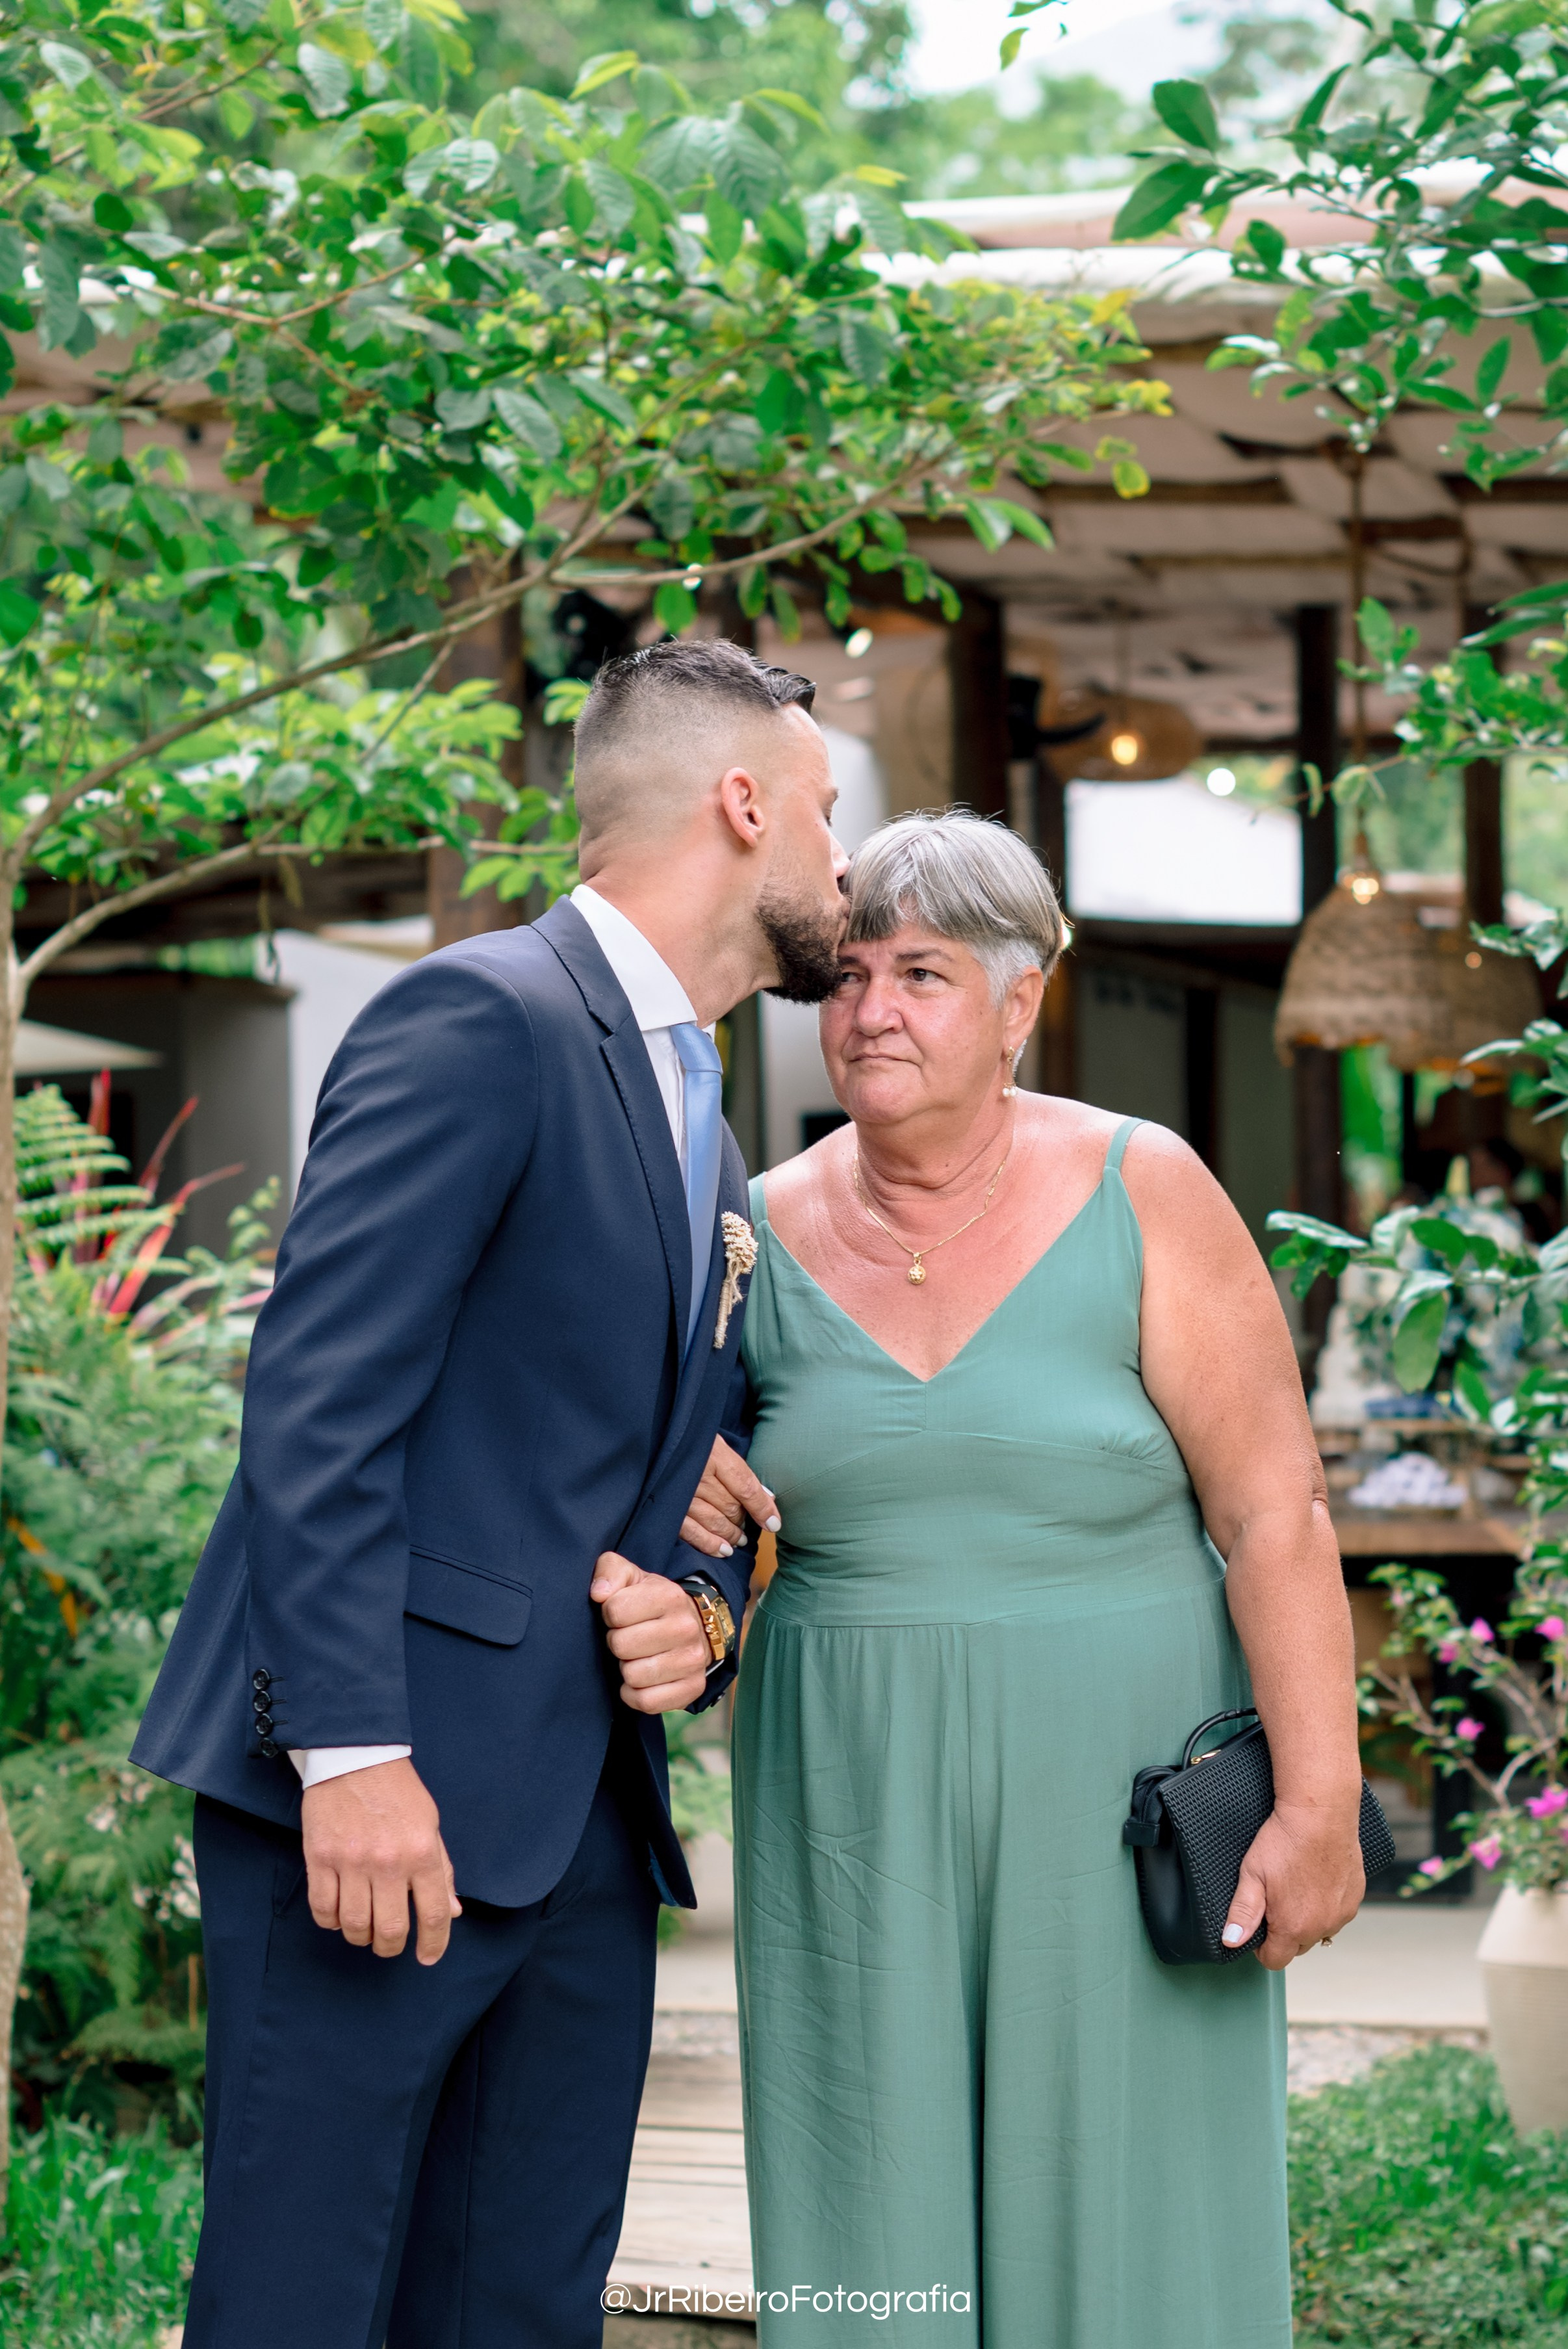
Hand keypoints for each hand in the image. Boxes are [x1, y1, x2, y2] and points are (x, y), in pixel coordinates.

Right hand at [301, 1756, 460, 1964]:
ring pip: (355, 1926)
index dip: (434, 1943)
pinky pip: (323, 1910)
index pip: (434, 1913)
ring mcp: (351, 1861)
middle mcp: (389, 1861)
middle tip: (389, 1943)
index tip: (428, 1956)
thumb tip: (451, 1912)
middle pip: (391, 1930)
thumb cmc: (397, 1792)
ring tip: (365, 1929)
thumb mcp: (430, 1825)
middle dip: (391, 1947)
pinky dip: (332, 1921)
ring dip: (361, 1937)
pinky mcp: (320, 1858)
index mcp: (422, 1852)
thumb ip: (441, 1870)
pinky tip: (339, 1913)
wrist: (355, 1756)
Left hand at [592, 1551, 711, 1710]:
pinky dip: (635, 1695)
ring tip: (638, 1657)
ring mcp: (692, 1660)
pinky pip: (647, 1702)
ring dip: (627, 1669)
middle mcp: (686, 1627)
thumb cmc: (652, 1602)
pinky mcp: (693, 1688)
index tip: (621, 1615)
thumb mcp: (632, 1577)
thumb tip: (598, 1593)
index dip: (610, 1614)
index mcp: (669, 1595)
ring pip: (633, 1676)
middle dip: (617, 1643)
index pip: (614, 1611)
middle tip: (629, 1638)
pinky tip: (641, 1680)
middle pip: (621, 1646)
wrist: (695, 1626)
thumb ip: (610, 1572)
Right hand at [679, 1433, 780, 1559]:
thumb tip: (768, 1498)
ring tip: (739, 1540)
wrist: (650, 1439)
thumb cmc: (689, 1442)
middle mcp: (697, 1476)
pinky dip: (710, 1544)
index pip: (745, 1487)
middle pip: (731, 1507)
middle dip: (743, 1520)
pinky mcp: (667, 1510)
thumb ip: (739, 1470)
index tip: (773, 1524)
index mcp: (713, 1454)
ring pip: (715, 1522)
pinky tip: (723, 1550)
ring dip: (731, 1535)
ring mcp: (681, 1495)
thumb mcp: (716, 1445)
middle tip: (747, 1526)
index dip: (762, 1508)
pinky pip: (693, 1532)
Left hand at [1222, 1800, 1364, 1969]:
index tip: (1258, 1927)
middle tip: (1275, 1900)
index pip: (1275, 1960)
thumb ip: (1242, 1913)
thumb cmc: (1284, 1841)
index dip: (1261, 1948)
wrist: (1320, 1814)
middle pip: (1298, 1947)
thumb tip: (1231, 1942)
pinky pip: (1338, 1912)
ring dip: (1308, 1919)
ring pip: (1320, 1930)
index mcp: (1293, 1927)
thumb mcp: (1252, 1875)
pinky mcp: (1355, 1897)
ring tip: (1297, 1887)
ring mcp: (1342, 1913)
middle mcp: (1321, 1927)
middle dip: (1285, 1932)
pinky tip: (1316, 1880)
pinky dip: (1327, 1904)